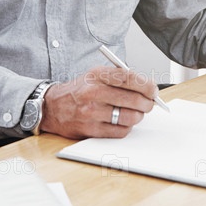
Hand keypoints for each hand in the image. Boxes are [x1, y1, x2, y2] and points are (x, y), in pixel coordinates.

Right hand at [39, 66, 157, 138]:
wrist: (52, 106)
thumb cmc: (79, 90)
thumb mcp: (95, 75)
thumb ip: (119, 77)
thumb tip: (147, 87)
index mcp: (97, 75)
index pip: (130, 78)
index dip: (147, 85)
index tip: (153, 90)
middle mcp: (94, 92)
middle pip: (134, 99)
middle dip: (147, 103)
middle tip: (149, 103)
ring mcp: (92, 112)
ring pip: (130, 117)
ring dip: (138, 116)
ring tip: (135, 113)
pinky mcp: (91, 129)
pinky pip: (120, 131)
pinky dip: (126, 127)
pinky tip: (122, 122)